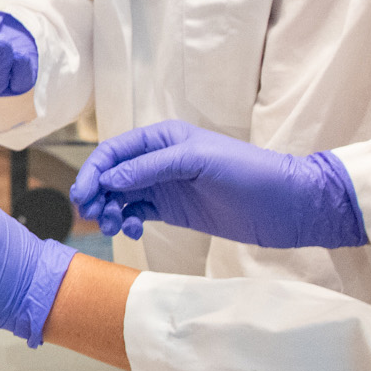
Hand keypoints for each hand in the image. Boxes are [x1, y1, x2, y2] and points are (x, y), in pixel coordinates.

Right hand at [69, 120, 366, 247]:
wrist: (288, 206)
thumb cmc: (249, 173)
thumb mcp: (198, 161)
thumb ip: (151, 167)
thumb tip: (109, 179)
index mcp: (163, 138)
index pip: (114, 151)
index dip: (93, 171)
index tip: (83, 196)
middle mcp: (159, 160)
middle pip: (112, 175)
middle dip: (98, 194)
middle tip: (96, 218)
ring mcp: (166, 186)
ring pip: (121, 197)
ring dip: (111, 211)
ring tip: (114, 228)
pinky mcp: (174, 211)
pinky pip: (138, 214)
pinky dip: (129, 223)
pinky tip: (134, 231)